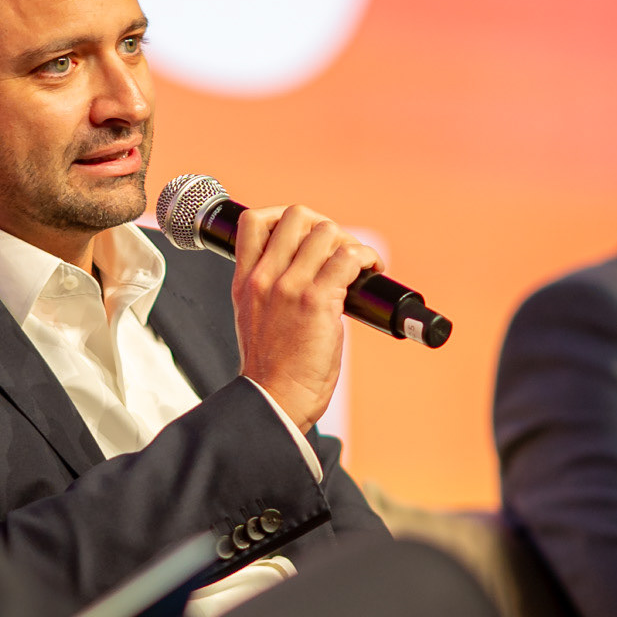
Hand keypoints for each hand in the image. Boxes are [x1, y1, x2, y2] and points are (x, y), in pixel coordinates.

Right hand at [231, 204, 383, 433]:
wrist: (275, 401)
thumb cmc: (272, 370)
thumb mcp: (254, 318)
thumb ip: (269, 290)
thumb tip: (307, 269)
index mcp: (245, 281)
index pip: (252, 221)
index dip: (283, 217)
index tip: (304, 236)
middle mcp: (265, 278)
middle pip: (295, 215)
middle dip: (323, 225)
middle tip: (338, 250)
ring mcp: (290, 287)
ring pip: (326, 232)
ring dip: (350, 243)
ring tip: (359, 264)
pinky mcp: (317, 301)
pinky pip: (349, 258)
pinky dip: (367, 258)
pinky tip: (371, 270)